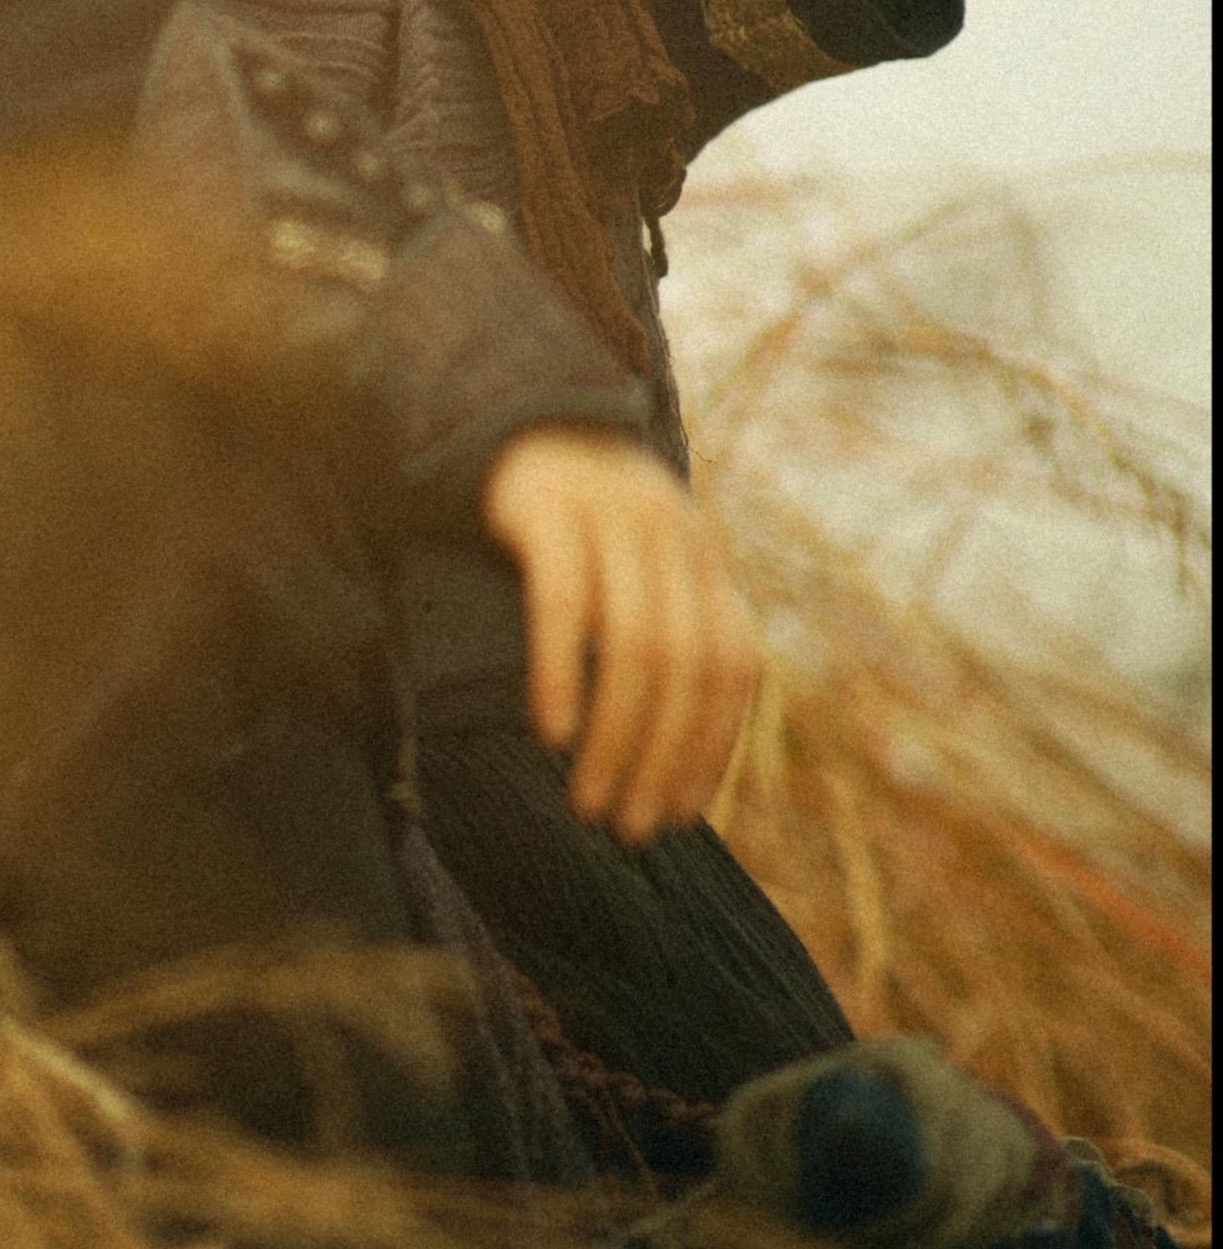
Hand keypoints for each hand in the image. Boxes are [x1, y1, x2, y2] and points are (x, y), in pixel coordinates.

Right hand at [479, 425, 759, 844]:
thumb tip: (675, 768)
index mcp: (704, 555)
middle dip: (661, 756)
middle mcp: (671, 530)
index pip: (732, 665)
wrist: (517, 420)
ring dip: (614, 734)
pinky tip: (551, 730)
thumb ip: (668, 637)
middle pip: (685, 663)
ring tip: (587, 801)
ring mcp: (612, 513)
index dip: (712, 745)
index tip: (676, 815)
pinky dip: (563, 669)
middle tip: (628, 827)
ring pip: (633, 640)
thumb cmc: (578, 526)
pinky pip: (563, 598)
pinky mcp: (549, 507)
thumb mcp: (640, 569)